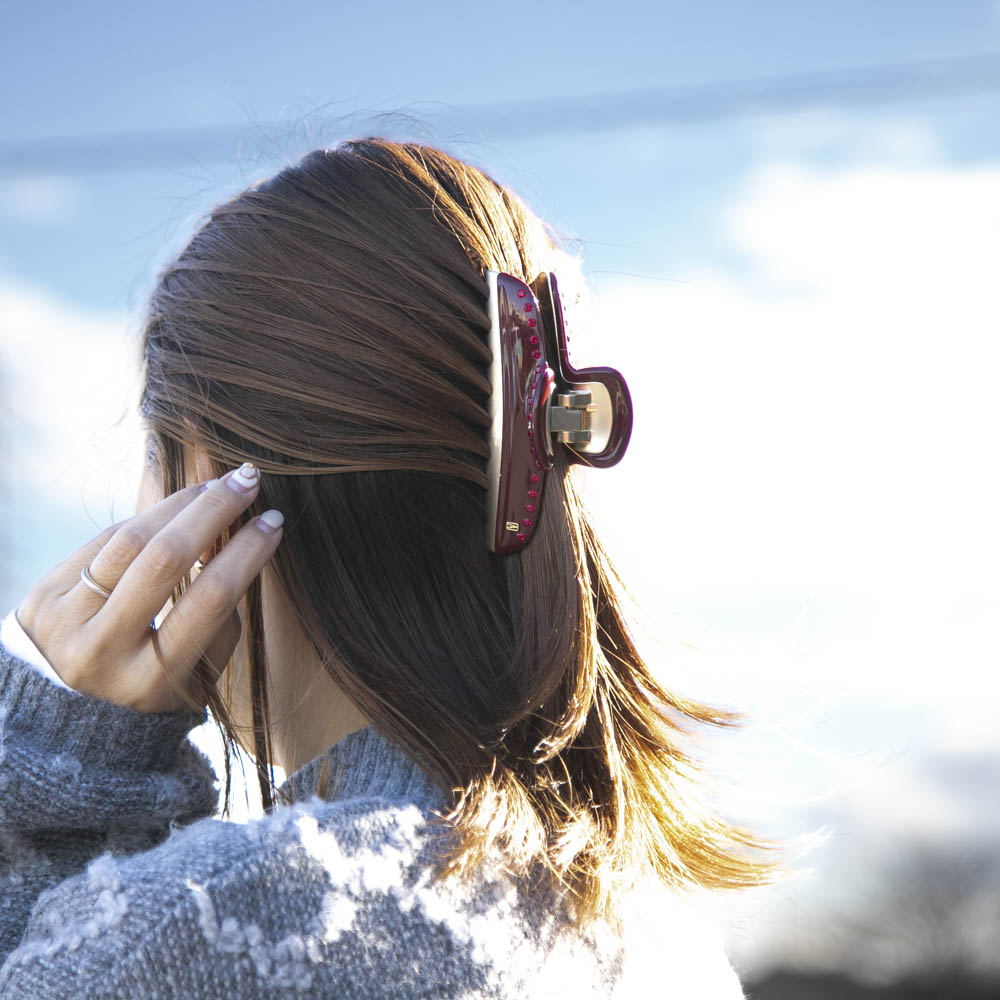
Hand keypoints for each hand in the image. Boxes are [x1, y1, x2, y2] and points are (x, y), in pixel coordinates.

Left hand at [15, 463, 283, 713]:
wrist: (71, 713)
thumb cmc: (159, 685)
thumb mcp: (200, 670)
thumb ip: (220, 611)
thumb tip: (238, 531)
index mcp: (151, 680)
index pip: (210, 598)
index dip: (247, 551)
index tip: (274, 521)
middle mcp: (100, 653)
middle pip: (165, 558)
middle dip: (214, 510)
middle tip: (247, 479)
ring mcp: (64, 623)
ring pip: (130, 540)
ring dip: (179, 503)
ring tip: (214, 486)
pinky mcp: (41, 598)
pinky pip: (103, 542)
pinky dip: (145, 521)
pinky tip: (175, 509)